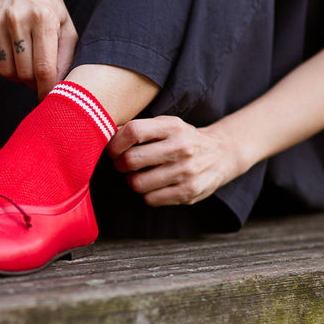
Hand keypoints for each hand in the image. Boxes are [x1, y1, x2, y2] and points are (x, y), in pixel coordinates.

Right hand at [0, 0, 77, 99]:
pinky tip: (12, 52)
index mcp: (43, 18)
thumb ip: (65, 57)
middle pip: (23, 73)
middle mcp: (17, 18)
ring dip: (17, 75)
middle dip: (33, 82)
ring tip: (26, 63)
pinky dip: (3, 64)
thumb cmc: (48, 5)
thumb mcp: (66, 25)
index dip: (46, 89)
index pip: (43, 68)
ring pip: (6, 71)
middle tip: (38, 77)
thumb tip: (58, 87)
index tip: (48, 98)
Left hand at [106, 116, 246, 206]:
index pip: (133, 131)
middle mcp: (181, 147)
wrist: (221, 154)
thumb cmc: (182, 139)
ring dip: (132, 181)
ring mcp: (186, 171)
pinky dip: (146, 194)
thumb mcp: (166, 124)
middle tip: (123, 164)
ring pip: (137, 183)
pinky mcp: (188, 192)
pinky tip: (154, 185)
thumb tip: (102, 132)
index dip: (114, 143)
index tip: (112, 150)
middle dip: (120, 165)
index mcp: (172, 126)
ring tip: (141, 174)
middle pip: (131, 160)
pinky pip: (150, 199)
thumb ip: (138, 128)